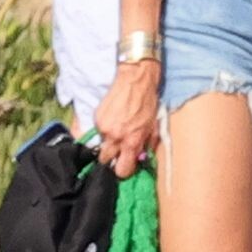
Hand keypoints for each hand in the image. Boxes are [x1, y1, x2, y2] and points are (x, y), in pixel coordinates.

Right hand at [95, 61, 160, 178]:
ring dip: (108, 142)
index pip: (122, 170)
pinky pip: (99, 131)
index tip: (125, 165)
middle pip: (105, 161)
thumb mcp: (154, 127)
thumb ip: (147, 146)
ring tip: (118, 131)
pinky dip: (105, 129)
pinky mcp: (97, 118)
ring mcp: (104, 128)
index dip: (124, 170)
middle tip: (118, 151)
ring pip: (101, 145)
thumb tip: (141, 160)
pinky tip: (114, 119)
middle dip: (111, 158)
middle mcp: (115, 137)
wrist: (136, 80)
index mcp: (131, 142)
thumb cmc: (148, 103)